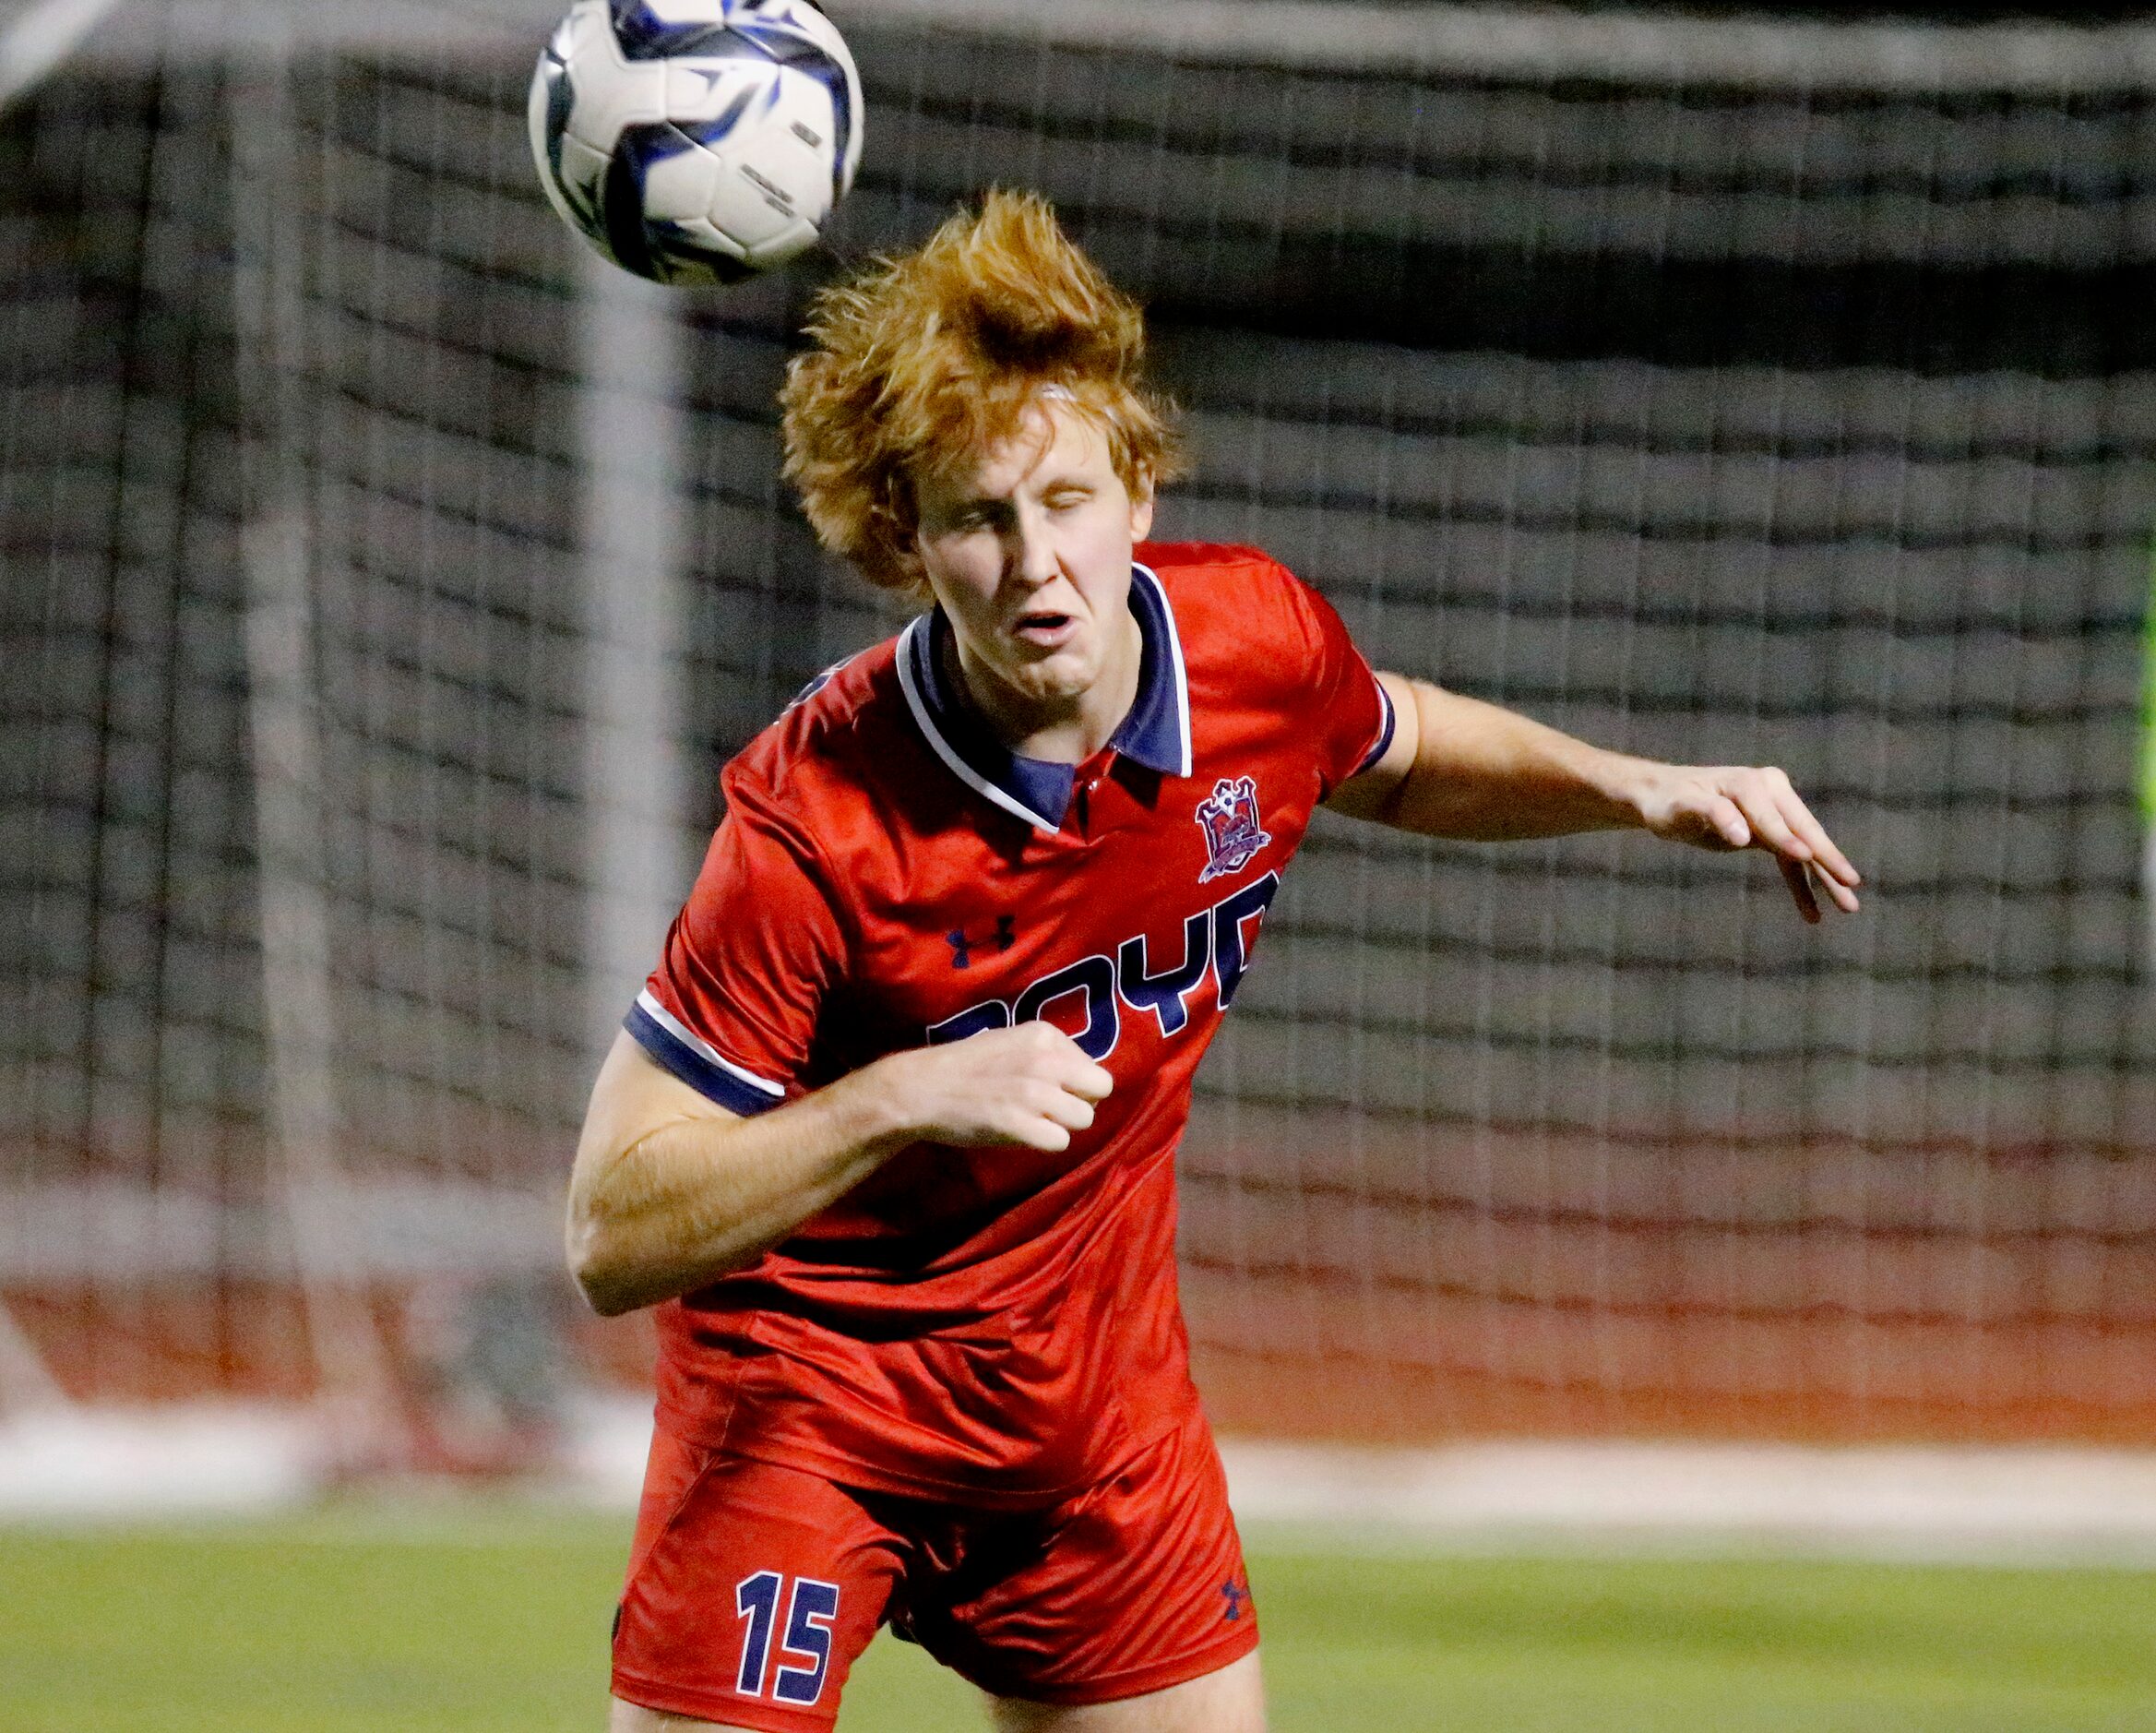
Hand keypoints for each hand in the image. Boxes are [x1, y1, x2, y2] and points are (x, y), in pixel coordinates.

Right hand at [873, 1022, 1113, 1151]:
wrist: (923, 1087)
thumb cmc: (967, 1067)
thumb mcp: (1012, 1042)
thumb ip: (1049, 1054)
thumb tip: (1085, 1078)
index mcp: (1044, 1036)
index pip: (1094, 1068)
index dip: (1076, 1085)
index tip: (1050, 1090)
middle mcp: (1045, 1060)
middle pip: (1099, 1091)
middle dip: (1080, 1104)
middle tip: (1051, 1111)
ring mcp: (1033, 1092)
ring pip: (1084, 1118)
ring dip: (1062, 1125)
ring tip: (1033, 1122)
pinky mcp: (1018, 1123)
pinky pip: (1060, 1141)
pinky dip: (1044, 1143)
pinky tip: (1021, 1134)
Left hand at [1632, 764, 1861, 923]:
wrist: (1664, 797)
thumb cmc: (1670, 801)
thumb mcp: (1681, 808)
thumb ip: (1711, 815)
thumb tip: (1742, 836)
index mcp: (1751, 784)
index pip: (1772, 818)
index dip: (1787, 838)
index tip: (1806, 857)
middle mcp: (1771, 791)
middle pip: (1804, 831)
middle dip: (1828, 860)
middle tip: (1851, 886)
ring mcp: (1775, 811)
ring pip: (1806, 847)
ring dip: (1826, 877)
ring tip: (1849, 907)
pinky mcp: (1771, 831)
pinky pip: (1791, 861)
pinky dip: (1803, 885)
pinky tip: (1812, 914)